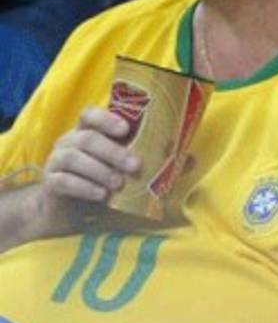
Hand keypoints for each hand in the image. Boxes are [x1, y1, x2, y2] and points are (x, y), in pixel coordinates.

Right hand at [34, 108, 140, 237]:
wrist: (70, 207)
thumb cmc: (102, 179)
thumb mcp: (120, 165)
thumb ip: (141, 157)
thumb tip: (182, 157)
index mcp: (86, 131)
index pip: (89, 115)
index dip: (106, 119)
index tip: (125, 129)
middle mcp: (68, 141)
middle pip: (87, 138)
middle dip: (114, 152)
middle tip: (135, 166)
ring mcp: (56, 161)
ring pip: (73, 158)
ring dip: (100, 171)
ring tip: (119, 184)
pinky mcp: (50, 182)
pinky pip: (64, 181)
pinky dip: (85, 187)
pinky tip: (101, 195)